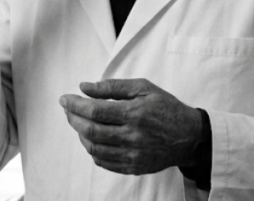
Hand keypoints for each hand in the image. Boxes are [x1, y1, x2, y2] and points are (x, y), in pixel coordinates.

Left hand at [59, 78, 204, 174]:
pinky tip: (92, 138)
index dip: (74, 105)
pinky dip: (92, 150)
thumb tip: (85, 87)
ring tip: (78, 122)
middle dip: (72, 119)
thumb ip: (113, 86)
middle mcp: (132, 136)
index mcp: (134, 113)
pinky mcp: (134, 167)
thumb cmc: (166, 107)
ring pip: (94, 148)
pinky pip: (104, 162)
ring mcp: (133, 155)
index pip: (94, 111)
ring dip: (80, 135)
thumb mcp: (144, 88)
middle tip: (68, 110)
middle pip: (90, 131)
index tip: (64, 99)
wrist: (190, 136)